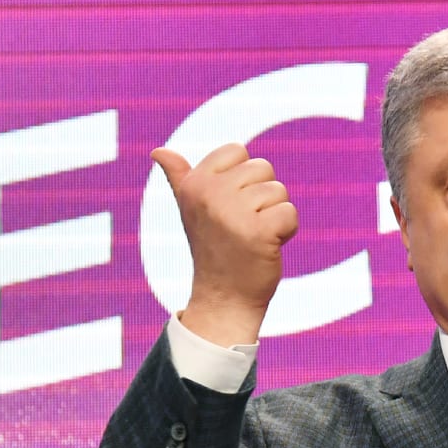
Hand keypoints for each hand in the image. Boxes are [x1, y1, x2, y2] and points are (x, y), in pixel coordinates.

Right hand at [151, 143, 297, 345]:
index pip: (237, 150)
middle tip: (243, 225)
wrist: (223, 297)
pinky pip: (290, 213)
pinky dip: (286, 231)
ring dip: (274, 215)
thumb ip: (179, 177)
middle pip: (262, 168)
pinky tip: (267, 246)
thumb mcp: (190, 209)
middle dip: (262, 197)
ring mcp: (233, 213)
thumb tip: (157, 151)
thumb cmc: (212, 248)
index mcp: (194, 183)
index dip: (244, 178)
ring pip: (279, 190)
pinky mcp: (259, 231)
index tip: (229, 205)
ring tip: (253, 236)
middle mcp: (210, 194)